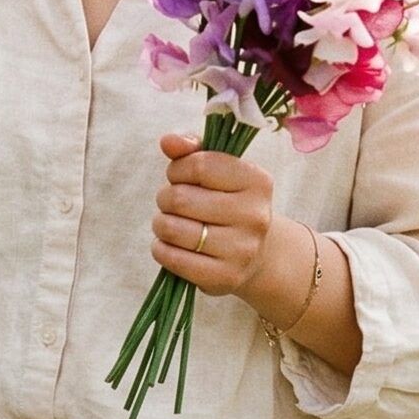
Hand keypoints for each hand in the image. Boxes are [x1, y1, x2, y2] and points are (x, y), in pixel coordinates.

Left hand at [151, 131, 281, 298]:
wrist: (256, 255)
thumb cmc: (228, 203)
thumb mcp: (219, 171)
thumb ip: (192, 150)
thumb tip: (168, 141)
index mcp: (257, 181)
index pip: (200, 165)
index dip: (178, 169)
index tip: (179, 176)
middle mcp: (255, 215)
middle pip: (181, 198)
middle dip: (166, 197)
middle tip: (172, 202)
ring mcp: (242, 249)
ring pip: (173, 229)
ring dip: (161, 223)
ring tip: (170, 223)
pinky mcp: (225, 277)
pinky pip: (174, 259)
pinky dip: (161, 249)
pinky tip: (168, 245)